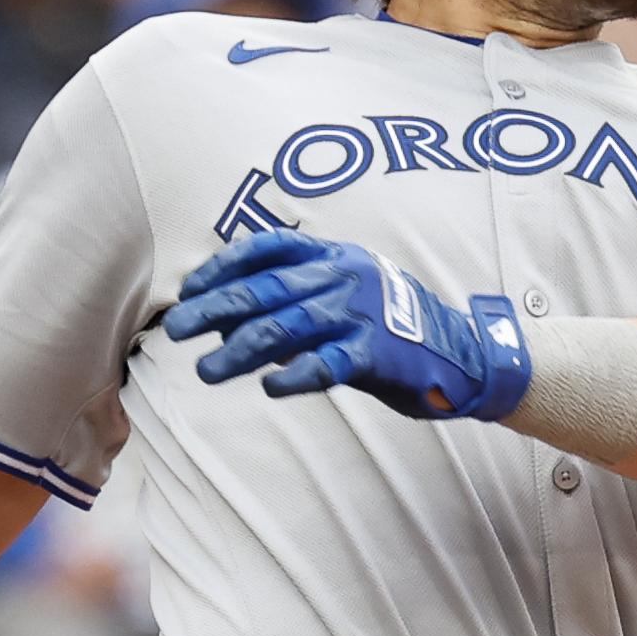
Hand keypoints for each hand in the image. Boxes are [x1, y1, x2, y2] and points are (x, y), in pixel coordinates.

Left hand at [162, 229, 530, 417]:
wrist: (460, 351)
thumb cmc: (388, 325)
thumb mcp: (344, 294)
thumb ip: (292, 300)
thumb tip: (225, 320)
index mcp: (333, 255)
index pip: (266, 248)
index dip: (223, 267)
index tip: (190, 289)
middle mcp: (343, 277)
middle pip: (265, 289)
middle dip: (214, 308)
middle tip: (176, 329)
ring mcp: (359, 314)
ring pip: (285, 328)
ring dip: (239, 351)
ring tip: (207, 370)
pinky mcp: (375, 354)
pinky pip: (325, 364)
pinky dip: (293, 375)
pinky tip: (270, 387)